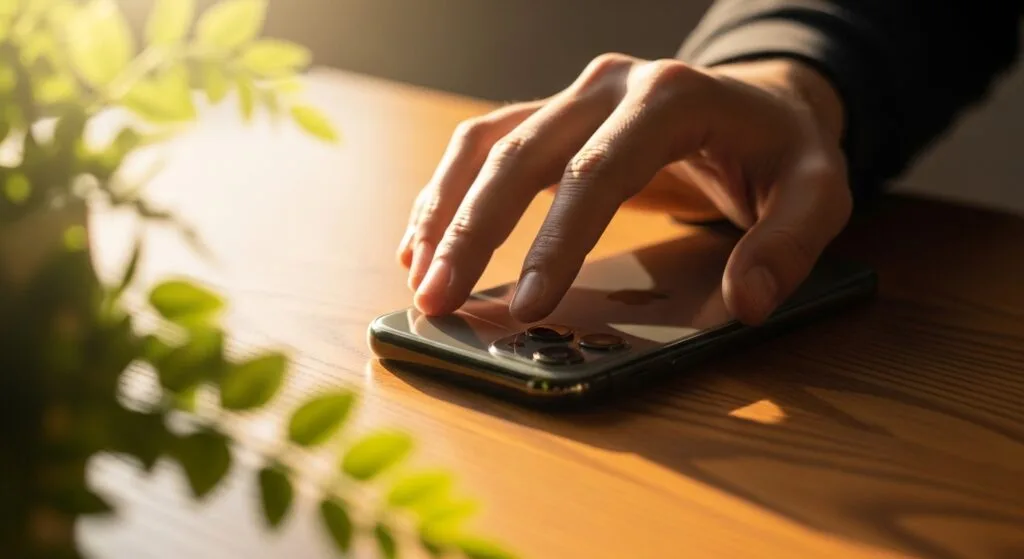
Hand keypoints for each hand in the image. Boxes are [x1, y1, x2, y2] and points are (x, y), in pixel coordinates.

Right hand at [397, 54, 851, 324]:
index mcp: (672, 97)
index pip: (599, 170)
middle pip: (522, 154)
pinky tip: (421, 241)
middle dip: (473, 232)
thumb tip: (747, 303)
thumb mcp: (818, 193)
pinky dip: (447, 192)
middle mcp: (610, 85)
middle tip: (437, 302)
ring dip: (444, 212)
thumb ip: (789, 244)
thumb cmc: (783, 153)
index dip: (557, 239)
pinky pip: (485, 146)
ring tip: (418, 280)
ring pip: (487, 144)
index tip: (528, 305)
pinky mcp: (552, 116)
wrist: (759, 104)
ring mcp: (574, 96)